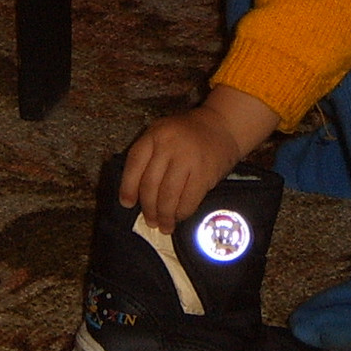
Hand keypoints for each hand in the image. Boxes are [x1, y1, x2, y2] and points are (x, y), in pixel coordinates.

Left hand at [119, 84, 279, 233]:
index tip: (127, 204)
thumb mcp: (163, 134)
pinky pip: (188, 199)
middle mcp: (168, 146)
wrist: (222, 125)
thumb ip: (149, 157)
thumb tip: (136, 196)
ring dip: (164, 215)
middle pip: (150, 184)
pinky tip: (180, 216)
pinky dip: (182, 212)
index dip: (127, 188)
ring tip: (164, 225)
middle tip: (150, 220)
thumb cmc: (188, 135)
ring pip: (168, 195)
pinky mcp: (204, 173)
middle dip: (148, 208)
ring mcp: (187, 159)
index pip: (134, 164)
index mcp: (154, 135)